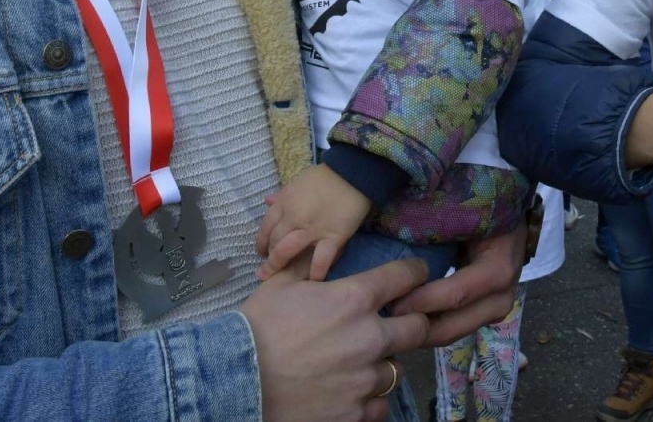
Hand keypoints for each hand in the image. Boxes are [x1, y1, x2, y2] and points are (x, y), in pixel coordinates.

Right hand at [240, 257, 429, 421]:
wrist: (234, 381)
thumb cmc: (256, 328)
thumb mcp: (281, 285)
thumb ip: (310, 264)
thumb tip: (319, 246)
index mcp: (355, 300)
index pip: (406, 277)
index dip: (414, 274)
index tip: (414, 277)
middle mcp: (370, 338)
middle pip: (418, 328)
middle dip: (410, 324)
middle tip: (395, 326)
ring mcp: (365, 379)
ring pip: (395, 370)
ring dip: (381, 366)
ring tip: (356, 366)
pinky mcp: (355, 413)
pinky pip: (378, 405)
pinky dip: (367, 400)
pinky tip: (348, 393)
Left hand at [256, 164, 371, 280]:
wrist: (353, 173)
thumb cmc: (326, 176)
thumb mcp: (299, 181)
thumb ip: (283, 194)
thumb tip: (267, 201)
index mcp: (284, 202)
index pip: (265, 227)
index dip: (261, 242)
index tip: (263, 252)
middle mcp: (293, 217)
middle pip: (274, 242)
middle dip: (270, 258)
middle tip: (270, 269)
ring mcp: (312, 229)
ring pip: (287, 251)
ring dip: (280, 266)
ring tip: (281, 277)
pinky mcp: (333, 237)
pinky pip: (320, 259)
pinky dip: (315, 272)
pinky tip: (312, 281)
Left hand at [391, 224, 523, 344]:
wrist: (510, 221)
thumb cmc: (483, 213)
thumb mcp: (464, 217)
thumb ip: (437, 230)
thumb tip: (394, 238)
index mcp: (498, 270)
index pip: (456, 294)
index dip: (422, 300)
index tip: (390, 300)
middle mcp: (501, 298)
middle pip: (453, 326)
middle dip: (415, 328)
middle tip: (382, 321)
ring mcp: (496, 311)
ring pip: (451, 334)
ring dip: (419, 332)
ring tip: (388, 323)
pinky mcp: (485, 316)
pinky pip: (453, 328)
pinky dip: (428, 327)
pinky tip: (404, 319)